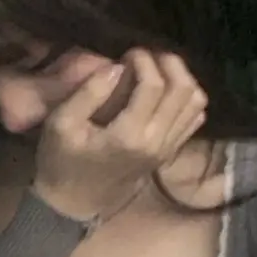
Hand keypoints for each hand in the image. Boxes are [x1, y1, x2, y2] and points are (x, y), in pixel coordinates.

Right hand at [32, 48, 207, 224]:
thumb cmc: (61, 162)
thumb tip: (116, 67)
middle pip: (184, 90)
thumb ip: (88, 94)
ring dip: (182, 78)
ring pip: (196, 103)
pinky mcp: (169, 152)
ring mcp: (167, 149)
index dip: (144, 60)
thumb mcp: (61, 125)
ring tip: (158, 70)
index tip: (128, 53)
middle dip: (169, 64)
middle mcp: (156, 142)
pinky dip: (186, 98)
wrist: (75, 203)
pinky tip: (164, 92)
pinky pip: (194, 118)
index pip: (153, 86)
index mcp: (129, 135)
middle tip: (147, 57)